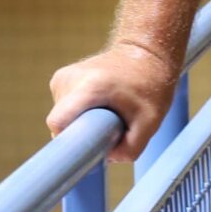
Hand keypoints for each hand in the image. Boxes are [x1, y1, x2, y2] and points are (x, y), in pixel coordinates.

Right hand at [48, 39, 178, 160]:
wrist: (144, 53)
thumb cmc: (150, 86)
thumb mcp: (151, 121)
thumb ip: (132, 147)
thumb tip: (106, 158)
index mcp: (90, 87)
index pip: (59, 122)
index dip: (68, 141)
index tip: (81, 151)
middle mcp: (69, 80)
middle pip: (63, 124)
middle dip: (84, 132)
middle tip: (112, 126)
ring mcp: (61, 78)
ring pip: (64, 118)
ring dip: (84, 122)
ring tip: (109, 110)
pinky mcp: (59, 80)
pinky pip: (65, 109)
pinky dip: (81, 113)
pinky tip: (100, 104)